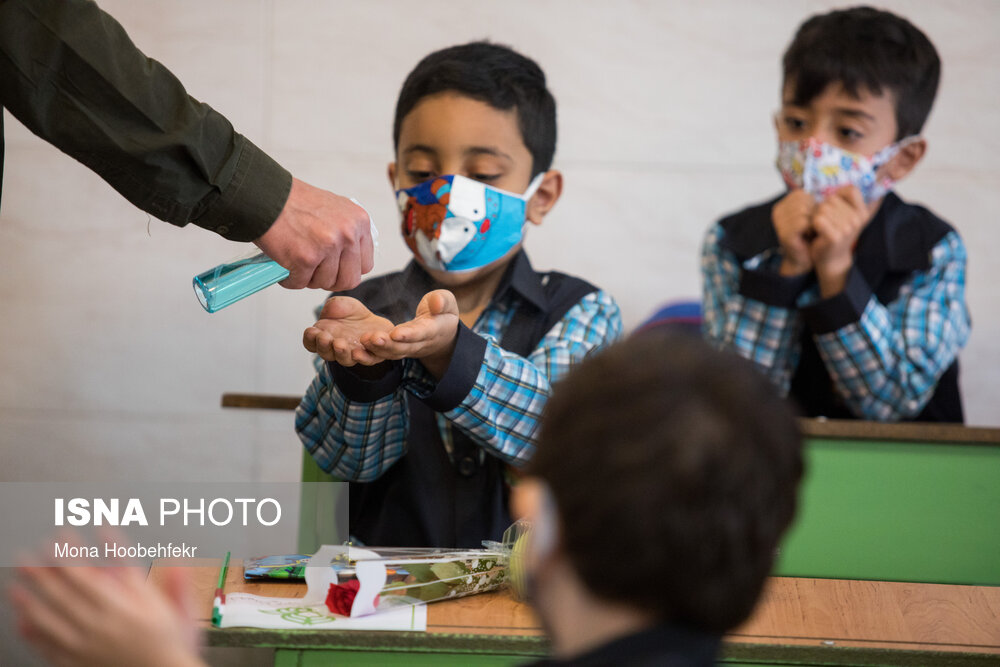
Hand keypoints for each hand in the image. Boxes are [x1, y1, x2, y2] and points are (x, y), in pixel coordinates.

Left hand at [9, 566, 204, 666]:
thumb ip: (175, 583)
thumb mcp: (182, 612)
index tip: (60, 537)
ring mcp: (86, 646)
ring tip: (16, 585)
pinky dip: (33, 634)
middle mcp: (101, 626)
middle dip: (42, 572)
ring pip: (50, 619)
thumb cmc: (172, 648)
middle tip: (27, 556)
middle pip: (64, 594)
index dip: (72, 554)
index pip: (90, 575)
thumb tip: (175, 558)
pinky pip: (48, 647)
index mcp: (125, 609)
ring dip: (30, 600)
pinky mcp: (77, 664)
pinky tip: (23, 623)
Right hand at [255, 177, 374, 290]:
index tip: (335, 269)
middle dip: (331, 280)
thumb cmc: (296, 202)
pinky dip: (289, 279)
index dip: (347, 270)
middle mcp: (348, 234)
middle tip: (315, 273)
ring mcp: (328, 247)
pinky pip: (300, 283)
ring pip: (325, 283)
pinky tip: (285, 265)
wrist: (267, 196)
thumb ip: (348, 232)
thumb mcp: (335, 209)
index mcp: (359, 222)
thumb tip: (351, 258)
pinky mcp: (306, 258)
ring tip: (297, 263)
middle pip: (349, 279)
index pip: (365, 265)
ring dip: (308, 279)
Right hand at [303, 297, 393, 365]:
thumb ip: (334, 306)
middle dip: (324, 346)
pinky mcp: (373, 356)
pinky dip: (368, 353)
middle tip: (325, 338)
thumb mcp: (343, 305)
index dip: (310, 339)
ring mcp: (354, 355)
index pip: (312, 343)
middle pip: (327, 354)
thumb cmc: (354, 315)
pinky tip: (371, 341)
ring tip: (340, 344)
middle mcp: (337, 350)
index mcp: (325, 338)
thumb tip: (328, 312)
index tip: (312, 331)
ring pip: (346, 360)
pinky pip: (371, 358)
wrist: (375, 321)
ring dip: (342, 353)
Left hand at [362, 290, 459, 378]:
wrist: (443, 334)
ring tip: (362, 341)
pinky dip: (371, 356)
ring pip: (392, 353)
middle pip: (403, 347)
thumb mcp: (448, 302)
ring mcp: (408, 349)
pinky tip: (356, 352)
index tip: (396, 333)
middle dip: (387, 344)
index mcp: (433, 330)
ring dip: (377, 350)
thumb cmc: (443, 312)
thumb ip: (442, 301)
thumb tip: (436, 303)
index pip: (421, 333)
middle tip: (371, 338)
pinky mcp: (397, 350)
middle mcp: (419, 343)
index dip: (409, 334)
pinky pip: (384, 355)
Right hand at [772, 189, 816, 275]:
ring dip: (812, 221)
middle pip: (802, 202)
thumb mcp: (809, 215)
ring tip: (810, 231)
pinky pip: (803, 222)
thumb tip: (824, 194)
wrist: (803, 258)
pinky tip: (809, 235)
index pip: (801, 194)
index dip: (812, 205)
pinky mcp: (784, 233)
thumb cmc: (808, 236)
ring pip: (803, 211)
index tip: (810, 219)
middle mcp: (777, 212)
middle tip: (811, 227)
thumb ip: (810, 203)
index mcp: (782, 205)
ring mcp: (779, 223)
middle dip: (812, 213)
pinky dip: (810, 228)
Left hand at [808, 185, 868, 296]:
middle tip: (824, 223)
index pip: (850, 190)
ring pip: (822, 208)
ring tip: (820, 229)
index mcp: (863, 212)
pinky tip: (816, 233)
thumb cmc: (834, 234)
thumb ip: (847, 199)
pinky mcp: (835, 236)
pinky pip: (817, 219)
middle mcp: (858, 219)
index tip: (834, 210)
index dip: (837, 196)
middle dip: (822, 209)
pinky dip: (812, 225)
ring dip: (816, 217)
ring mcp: (848, 228)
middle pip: (831, 199)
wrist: (831, 260)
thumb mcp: (845, 215)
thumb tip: (856, 171)